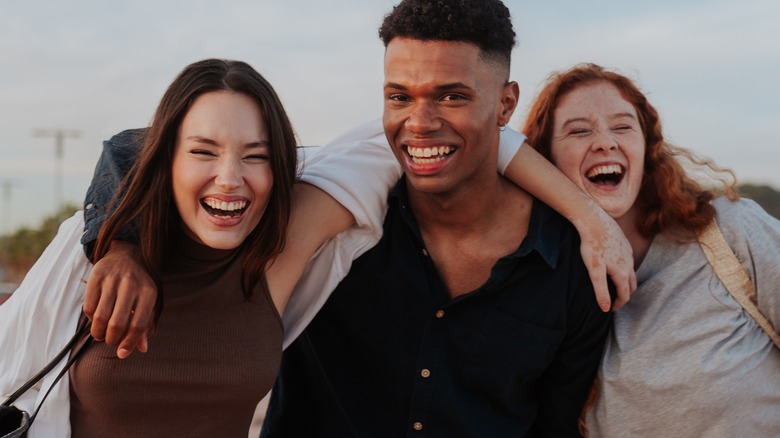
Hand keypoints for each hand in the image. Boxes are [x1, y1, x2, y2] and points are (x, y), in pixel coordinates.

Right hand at [83, 240, 156, 357]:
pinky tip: (95, 318)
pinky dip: (90, 319)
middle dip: (111, 339)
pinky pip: (88, 307)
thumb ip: (145, 325)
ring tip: (101, 334)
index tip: (121, 353)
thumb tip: (141, 349)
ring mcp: (113, 279)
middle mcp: (131, 285)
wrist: (126, 255)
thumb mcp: (147, 301)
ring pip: (100, 317)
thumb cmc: (139, 285)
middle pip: (117, 323)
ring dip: (98, 332)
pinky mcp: (96, 276)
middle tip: (110, 341)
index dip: (129, 343)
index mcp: (149, 292)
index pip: (138, 325)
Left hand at [573, 204, 636, 311]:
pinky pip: (628, 260)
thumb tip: (606, 309)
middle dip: (625, 294)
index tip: (610, 309)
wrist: (595, 221)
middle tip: (614, 299)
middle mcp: (629, 263)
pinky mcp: (625, 243)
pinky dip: (624, 268)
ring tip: (614, 285)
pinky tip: (615, 266)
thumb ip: (600, 291)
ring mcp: (629, 252)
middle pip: (631, 284)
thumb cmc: (592, 245)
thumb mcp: (594, 271)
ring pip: (631, 271)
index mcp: (622, 272)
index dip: (618, 304)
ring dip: (625, 281)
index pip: (625, 294)